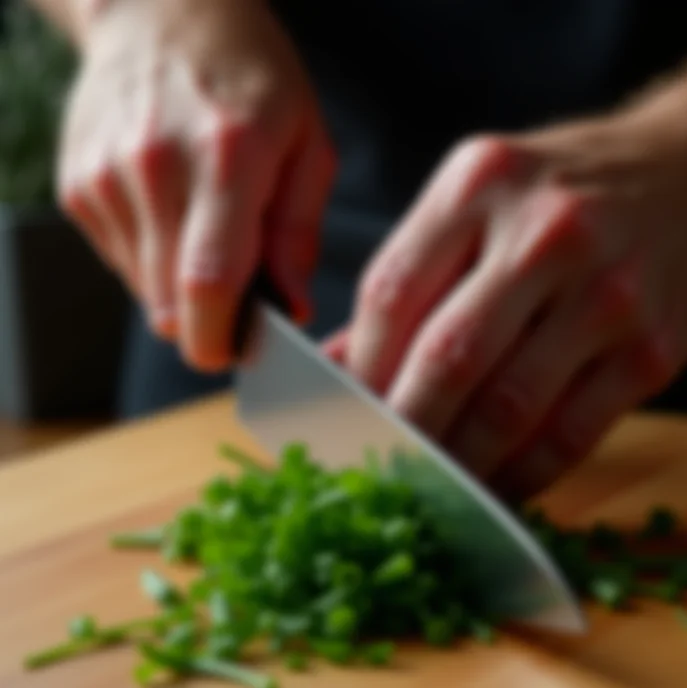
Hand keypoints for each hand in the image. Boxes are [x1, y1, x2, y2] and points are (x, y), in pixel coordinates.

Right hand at [58, 0, 334, 370]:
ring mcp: (106, 176)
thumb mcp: (307, 144)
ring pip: (143, 289)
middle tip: (236, 309)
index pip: (210, 280)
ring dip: (180, 292)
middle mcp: (155, 166)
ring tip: (206, 238)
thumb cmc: (252, 79)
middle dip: (206, 326)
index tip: (236, 354)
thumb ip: (298, 232)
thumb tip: (291, 307)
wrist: (161, 11)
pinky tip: (173, 217)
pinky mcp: (78, 186)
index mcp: (227, 155)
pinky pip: (120, 261)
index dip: (220, 337)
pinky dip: (153, 263)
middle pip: (169, 300)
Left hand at [337, 106, 686, 497]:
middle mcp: (546, 233)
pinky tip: (491, 487)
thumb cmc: (561, 193)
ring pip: (509, 407)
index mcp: (480, 184)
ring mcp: (608, 292)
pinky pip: (570, 435)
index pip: (392, 293)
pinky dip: (521, 475)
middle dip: (402, 427)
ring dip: (458, 463)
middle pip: (448, 357)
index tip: (344, 412)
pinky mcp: (653, 349)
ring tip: (426, 487)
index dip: (359, 368)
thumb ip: (409, 277)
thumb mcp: (476, 198)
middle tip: (375, 465)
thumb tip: (340, 364)